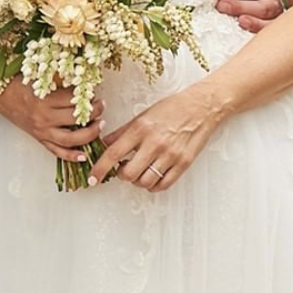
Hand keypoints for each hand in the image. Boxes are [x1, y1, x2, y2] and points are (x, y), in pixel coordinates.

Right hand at [0, 78, 103, 160]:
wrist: (0, 94)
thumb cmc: (19, 82)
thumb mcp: (40, 77)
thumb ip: (60, 79)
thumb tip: (81, 81)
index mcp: (45, 100)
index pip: (74, 101)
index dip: (88, 97)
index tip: (95, 94)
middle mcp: (44, 117)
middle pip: (76, 120)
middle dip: (94, 114)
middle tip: (101, 107)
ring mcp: (42, 130)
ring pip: (70, 140)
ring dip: (89, 135)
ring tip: (99, 126)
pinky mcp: (39, 138)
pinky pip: (56, 151)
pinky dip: (71, 156)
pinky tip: (83, 156)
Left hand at [86, 87, 216, 192]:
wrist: (201, 107)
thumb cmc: (172, 108)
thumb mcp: (143, 115)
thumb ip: (122, 132)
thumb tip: (104, 144)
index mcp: (141, 128)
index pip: (113, 153)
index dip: (99, 168)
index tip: (92, 178)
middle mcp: (154, 143)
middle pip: (128, 173)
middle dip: (121, 175)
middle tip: (123, 169)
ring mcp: (170, 155)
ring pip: (145, 182)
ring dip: (137, 182)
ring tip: (139, 172)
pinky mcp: (183, 163)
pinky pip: (163, 184)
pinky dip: (153, 186)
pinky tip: (152, 178)